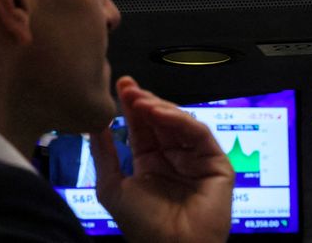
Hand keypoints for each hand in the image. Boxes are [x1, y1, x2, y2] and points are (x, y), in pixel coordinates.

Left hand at [90, 76, 234, 242]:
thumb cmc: (141, 226)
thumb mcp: (111, 186)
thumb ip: (104, 153)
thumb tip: (95, 122)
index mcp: (150, 162)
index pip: (142, 126)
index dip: (132, 105)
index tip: (120, 85)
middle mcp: (173, 157)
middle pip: (160, 119)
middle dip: (144, 101)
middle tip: (128, 88)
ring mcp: (195, 158)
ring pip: (180, 122)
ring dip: (159, 107)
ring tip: (139, 99)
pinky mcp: (216, 162)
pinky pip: (198, 134)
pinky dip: (180, 120)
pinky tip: (160, 113)